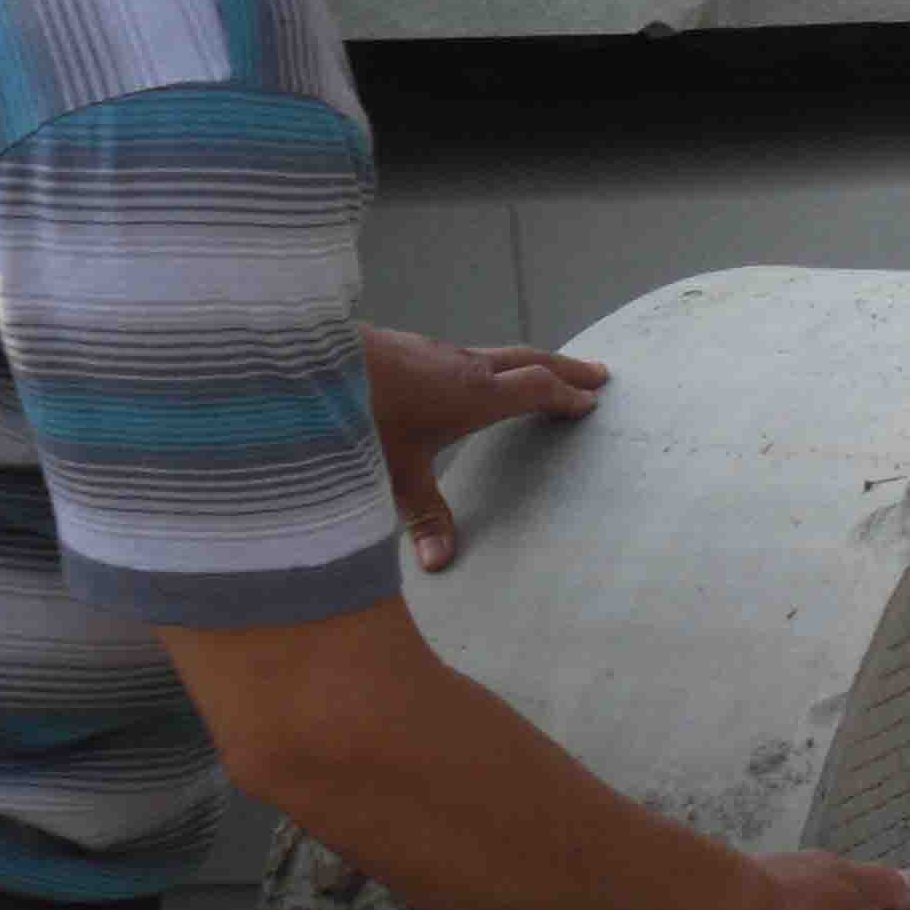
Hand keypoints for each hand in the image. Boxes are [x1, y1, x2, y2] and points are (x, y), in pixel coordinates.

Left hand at [359, 327, 606, 574]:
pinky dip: (492, 362)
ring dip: (530, 362)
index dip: (569, 395)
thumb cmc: (362, 413)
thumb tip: (441, 564)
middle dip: (567, 369)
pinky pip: (469, 352)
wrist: (312, 359)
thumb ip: (424, 515)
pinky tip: (472, 375)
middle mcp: (467, 366)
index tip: (592, 402)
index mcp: (477, 395)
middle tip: (597, 374)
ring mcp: (439, 350)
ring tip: (542, 374)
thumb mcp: (395, 473)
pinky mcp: (413, 345)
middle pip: (532, 360)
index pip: (538, 388)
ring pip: (500, 352)